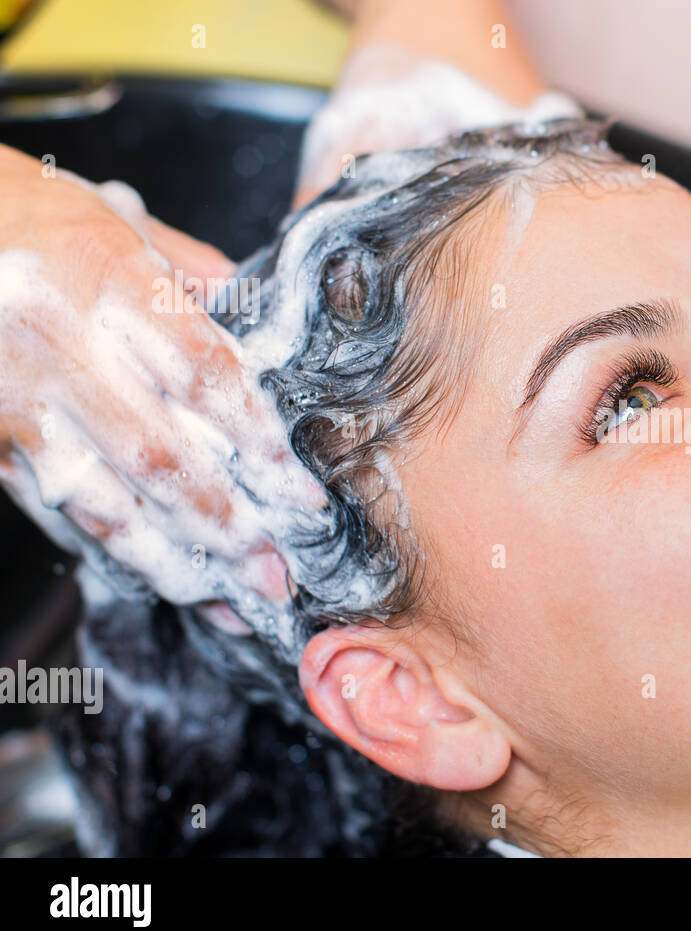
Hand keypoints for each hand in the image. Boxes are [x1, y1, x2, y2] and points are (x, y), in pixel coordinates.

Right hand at [0, 144, 327, 613]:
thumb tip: (262, 336)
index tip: (300, 495)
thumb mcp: (114, 220)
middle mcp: (55, 341)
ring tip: (223, 596)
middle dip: (227, 525)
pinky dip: (108, 545)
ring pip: (101, 497)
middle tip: (274, 574)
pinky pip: (54, 503)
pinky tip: (151, 575)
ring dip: (169, 558)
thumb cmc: (20, 212)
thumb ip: (192, 279)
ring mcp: (11, 396)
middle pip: (159, 454)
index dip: (258, 444)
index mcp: (104, 277)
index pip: (202, 377)